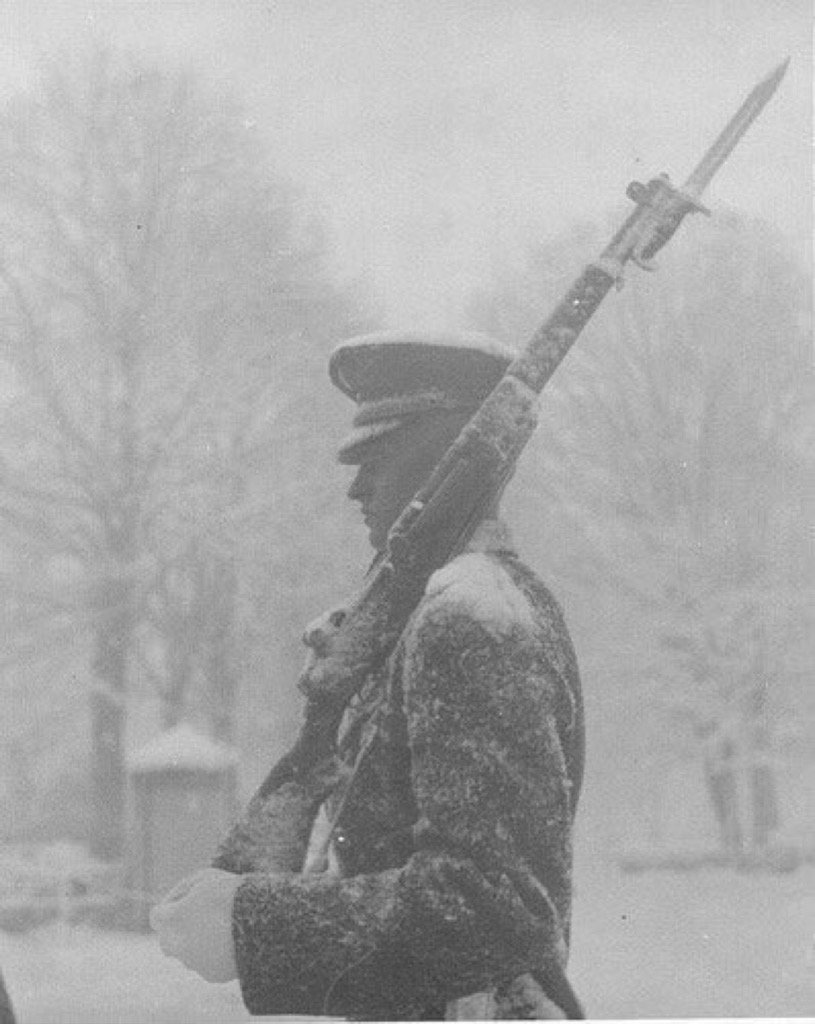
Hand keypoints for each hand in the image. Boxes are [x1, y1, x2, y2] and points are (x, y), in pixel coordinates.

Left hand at [150, 867, 241, 981]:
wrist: (261, 921)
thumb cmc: (231, 893)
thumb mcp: (204, 879)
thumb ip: (182, 892)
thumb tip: (175, 906)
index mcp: (171, 921)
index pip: (157, 916)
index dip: (171, 906)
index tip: (188, 900)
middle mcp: (176, 946)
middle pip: (168, 939)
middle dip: (180, 928)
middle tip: (203, 914)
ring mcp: (193, 963)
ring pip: (188, 952)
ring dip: (198, 941)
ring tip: (223, 924)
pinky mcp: (211, 975)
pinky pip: (206, 963)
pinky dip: (214, 954)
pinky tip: (232, 939)